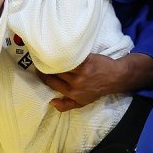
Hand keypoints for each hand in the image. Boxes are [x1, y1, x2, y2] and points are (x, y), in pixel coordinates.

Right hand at [37, 53, 152, 111]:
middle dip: (46, 65)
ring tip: (48, 51)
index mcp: (72, 94)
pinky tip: (60, 47)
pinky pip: (72, 56)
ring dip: (53, 57)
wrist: (115, 78)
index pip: (52, 83)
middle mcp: (76, 84)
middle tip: (40, 57)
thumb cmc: (97, 90)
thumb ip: (66, 105)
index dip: (43, 75)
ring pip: (61, 64)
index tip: (37, 68)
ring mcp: (82, 73)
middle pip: (55, 72)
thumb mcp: (82, 103)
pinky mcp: (87, 62)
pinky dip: (66, 52)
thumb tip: (51, 103)